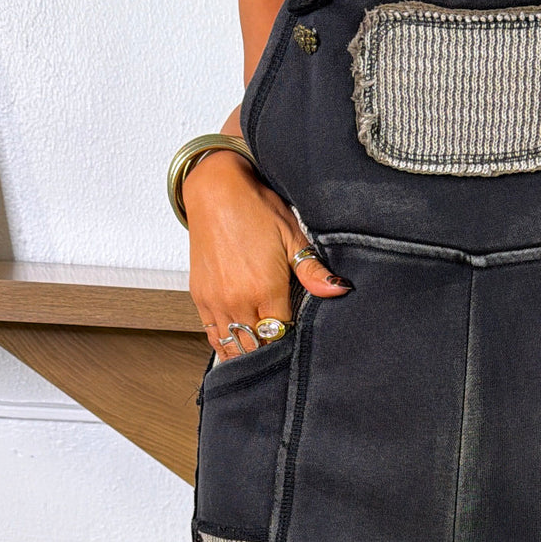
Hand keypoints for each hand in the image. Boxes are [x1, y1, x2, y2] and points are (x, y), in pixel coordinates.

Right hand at [184, 148, 351, 359]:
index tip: (299, 335)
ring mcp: (215, 301)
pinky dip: (226, 342)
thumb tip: (340, 289)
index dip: (291, 339)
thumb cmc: (256, 209)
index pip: (281, 336)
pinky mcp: (199, 297)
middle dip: (270, 350)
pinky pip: (212, 335)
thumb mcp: (293, 237)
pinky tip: (240, 341)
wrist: (215, 190)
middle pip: (256, 347)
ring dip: (248, 351)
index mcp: (264, 289)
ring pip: (232, 346)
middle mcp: (236, 300)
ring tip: (262, 348)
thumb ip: (313, 271)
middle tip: (283, 346)